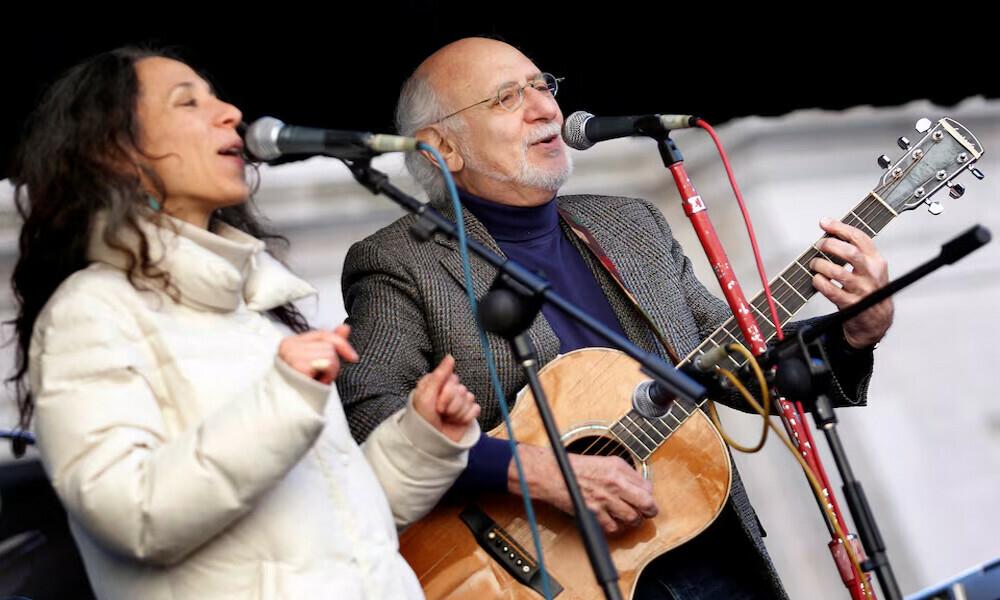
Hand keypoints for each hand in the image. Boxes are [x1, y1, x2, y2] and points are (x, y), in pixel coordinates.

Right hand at [278, 324, 358, 383]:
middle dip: (333, 363)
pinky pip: (328, 362)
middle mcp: (289, 345)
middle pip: (329, 343)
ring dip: (330, 371)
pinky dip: (329, 375)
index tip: (354, 357)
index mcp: (291, 343)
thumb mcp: (319, 363)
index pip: (322, 334)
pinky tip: (317, 383)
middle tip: (321, 377)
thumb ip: (331, 344)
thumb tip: (345, 327)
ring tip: (317, 381)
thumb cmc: (303, 387)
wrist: (289, 411)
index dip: (341, 343)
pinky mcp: (298, 365)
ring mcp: (292, 354)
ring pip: (330, 353)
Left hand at [411, 355, 479, 441]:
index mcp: (438, 384)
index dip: (445, 391)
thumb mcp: (425, 395)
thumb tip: (450, 357)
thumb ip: (439, 374)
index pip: (452, 378)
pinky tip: (456, 422)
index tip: (435, 402)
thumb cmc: (422, 419)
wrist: (429, 443)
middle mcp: (449, 391)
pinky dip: (466, 417)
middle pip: (461, 389)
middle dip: (451, 403)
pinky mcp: (467, 414)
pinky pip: (475, 409)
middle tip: (440, 413)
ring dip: (457, 412)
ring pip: (469, 398)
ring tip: (446, 418)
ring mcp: (459, 403)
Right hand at [509, 444, 656, 534]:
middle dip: (650, 511)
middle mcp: (614, 483)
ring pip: (632, 518)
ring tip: (630, 518)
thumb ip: (623, 472)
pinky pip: (613, 527)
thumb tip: (639, 484)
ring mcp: (605, 499)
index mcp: (618, 468)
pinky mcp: (594, 513)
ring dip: (633, 521)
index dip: (648, 494)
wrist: (554, 474)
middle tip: (648, 512)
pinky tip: (612, 521)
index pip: (647, 486)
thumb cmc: (576, 468)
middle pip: (646, 503)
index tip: (645, 497)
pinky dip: (615, 527)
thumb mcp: (604, 461)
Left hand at [811, 218, 893, 347]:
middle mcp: (870, 274)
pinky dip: (819, 282)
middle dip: (830, 245)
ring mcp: (861, 290)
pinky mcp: (851, 305)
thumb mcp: (870, 269)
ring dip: (821, 265)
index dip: (840, 227)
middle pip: (850, 253)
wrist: (877, 320)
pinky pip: (831, 291)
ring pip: (838, 272)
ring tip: (814, 264)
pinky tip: (816, 279)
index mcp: (876, 261)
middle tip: (820, 245)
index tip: (825, 222)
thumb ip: (856, 252)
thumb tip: (830, 234)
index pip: (859, 238)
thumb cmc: (869, 290)